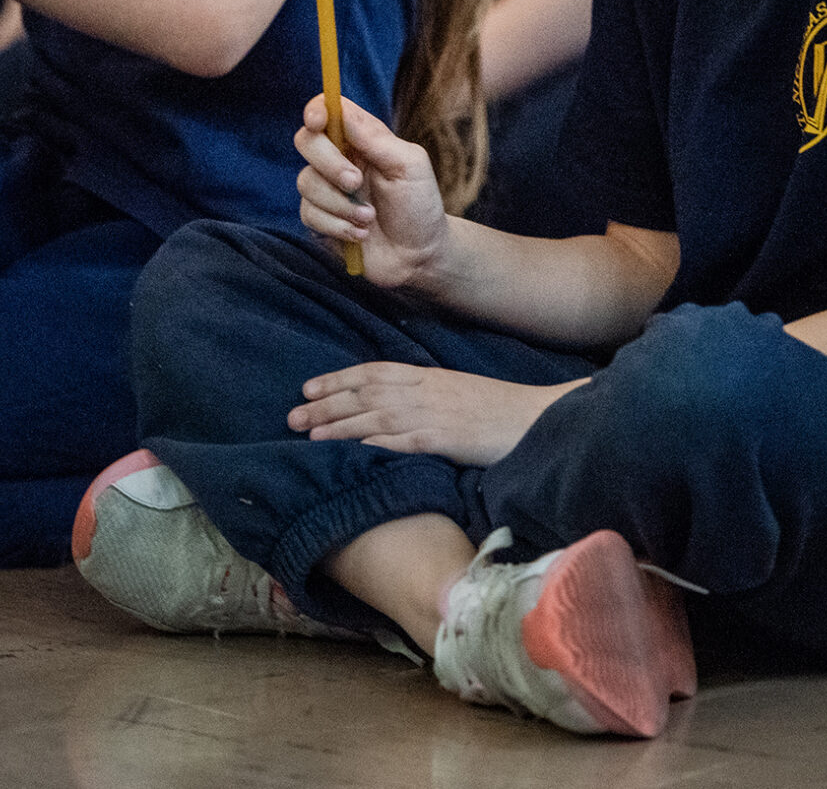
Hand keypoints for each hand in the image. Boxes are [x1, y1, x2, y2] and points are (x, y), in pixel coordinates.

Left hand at [288, 362, 575, 465]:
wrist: (534, 418)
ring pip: (373, 417)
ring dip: (337, 426)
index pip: (373, 372)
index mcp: (428, 376)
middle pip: (364, 394)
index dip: (337, 379)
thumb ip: (426, 394)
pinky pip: (397, 442)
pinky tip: (347, 454)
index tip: (308, 388)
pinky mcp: (440, 439)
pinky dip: (369, 446)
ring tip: (306, 436)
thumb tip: (394, 404)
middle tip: (292, 415)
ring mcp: (431, 414)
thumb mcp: (458, 392)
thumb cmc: (498, 409)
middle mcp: (424, 391)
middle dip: (326, 404)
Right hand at [295, 95, 450, 286]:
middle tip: (356, 182)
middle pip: (307, 142)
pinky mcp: (320, 219)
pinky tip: (361, 234)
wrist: (419, 255)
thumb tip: (342, 112)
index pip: (328, 111)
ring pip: (306, 182)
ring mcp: (327, 190)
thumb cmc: (419, 205)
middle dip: (329, 163)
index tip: (318, 122)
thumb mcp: (410, 166)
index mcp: (362, 140)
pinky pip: (309, 214)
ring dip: (341, 203)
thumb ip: (376, 139)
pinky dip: (338, 225)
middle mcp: (339, 160)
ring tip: (369, 218)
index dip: (317, 110)